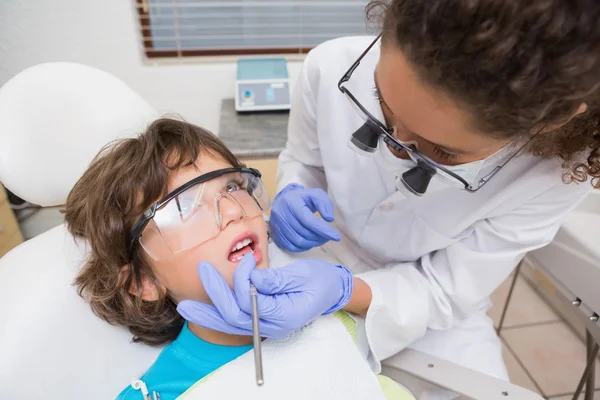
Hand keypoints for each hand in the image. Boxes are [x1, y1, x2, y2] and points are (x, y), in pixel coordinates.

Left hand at [176, 253, 353, 338]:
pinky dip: (217, 316)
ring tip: (185, 307)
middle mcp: (273, 326)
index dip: (241, 281)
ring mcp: (266, 327)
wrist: (332, 292)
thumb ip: (275, 279)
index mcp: (285, 315)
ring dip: (208, 313)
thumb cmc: (320, 281)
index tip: (245, 261)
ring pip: (230, 324)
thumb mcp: (301, 275)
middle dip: (216, 294)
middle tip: (202, 271)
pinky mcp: (261, 321)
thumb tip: (251, 278)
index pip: (250, 303)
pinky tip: (201, 311)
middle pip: (234, 317)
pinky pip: (235, 322)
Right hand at [269, 183, 340, 251]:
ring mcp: (276, 225)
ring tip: (321, 239)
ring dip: (313, 243)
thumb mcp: (316, 195)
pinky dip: (303, 247)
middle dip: (320, 237)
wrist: (284, 200)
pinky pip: (291, 247)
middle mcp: (281, 214)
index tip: (337, 237)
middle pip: (304, 233)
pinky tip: (310, 242)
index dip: (323, 230)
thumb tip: (329, 219)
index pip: (309, 220)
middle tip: (328, 236)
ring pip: (298, 241)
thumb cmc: (303, 198)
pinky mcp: (275, 235)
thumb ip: (324, 204)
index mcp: (291, 202)